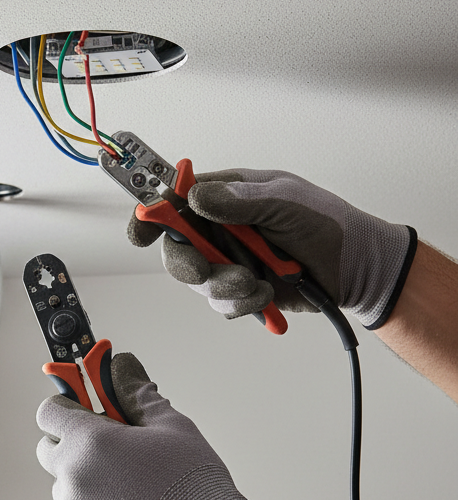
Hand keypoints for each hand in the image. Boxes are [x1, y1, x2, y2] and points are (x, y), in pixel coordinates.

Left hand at [36, 352, 283, 499]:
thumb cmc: (193, 486)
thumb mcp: (169, 426)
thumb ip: (135, 392)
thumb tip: (121, 364)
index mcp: (88, 442)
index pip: (49, 412)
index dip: (67, 408)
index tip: (85, 411)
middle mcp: (71, 478)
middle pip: (49, 452)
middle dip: (73, 448)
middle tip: (111, 454)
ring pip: (65, 492)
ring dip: (86, 488)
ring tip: (130, 496)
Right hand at [127, 169, 416, 329]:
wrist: (358, 270)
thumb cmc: (329, 225)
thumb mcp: (287, 202)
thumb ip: (239, 201)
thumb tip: (195, 195)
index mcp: (226, 197)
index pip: (175, 201)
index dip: (152, 215)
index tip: (141, 232)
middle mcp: (220, 229)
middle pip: (176, 248)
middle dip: (190, 264)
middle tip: (207, 272)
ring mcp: (228, 260)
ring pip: (197, 281)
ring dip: (223, 287)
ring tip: (256, 284)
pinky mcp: (240, 289)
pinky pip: (220, 304)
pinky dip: (240, 303)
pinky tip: (265, 294)